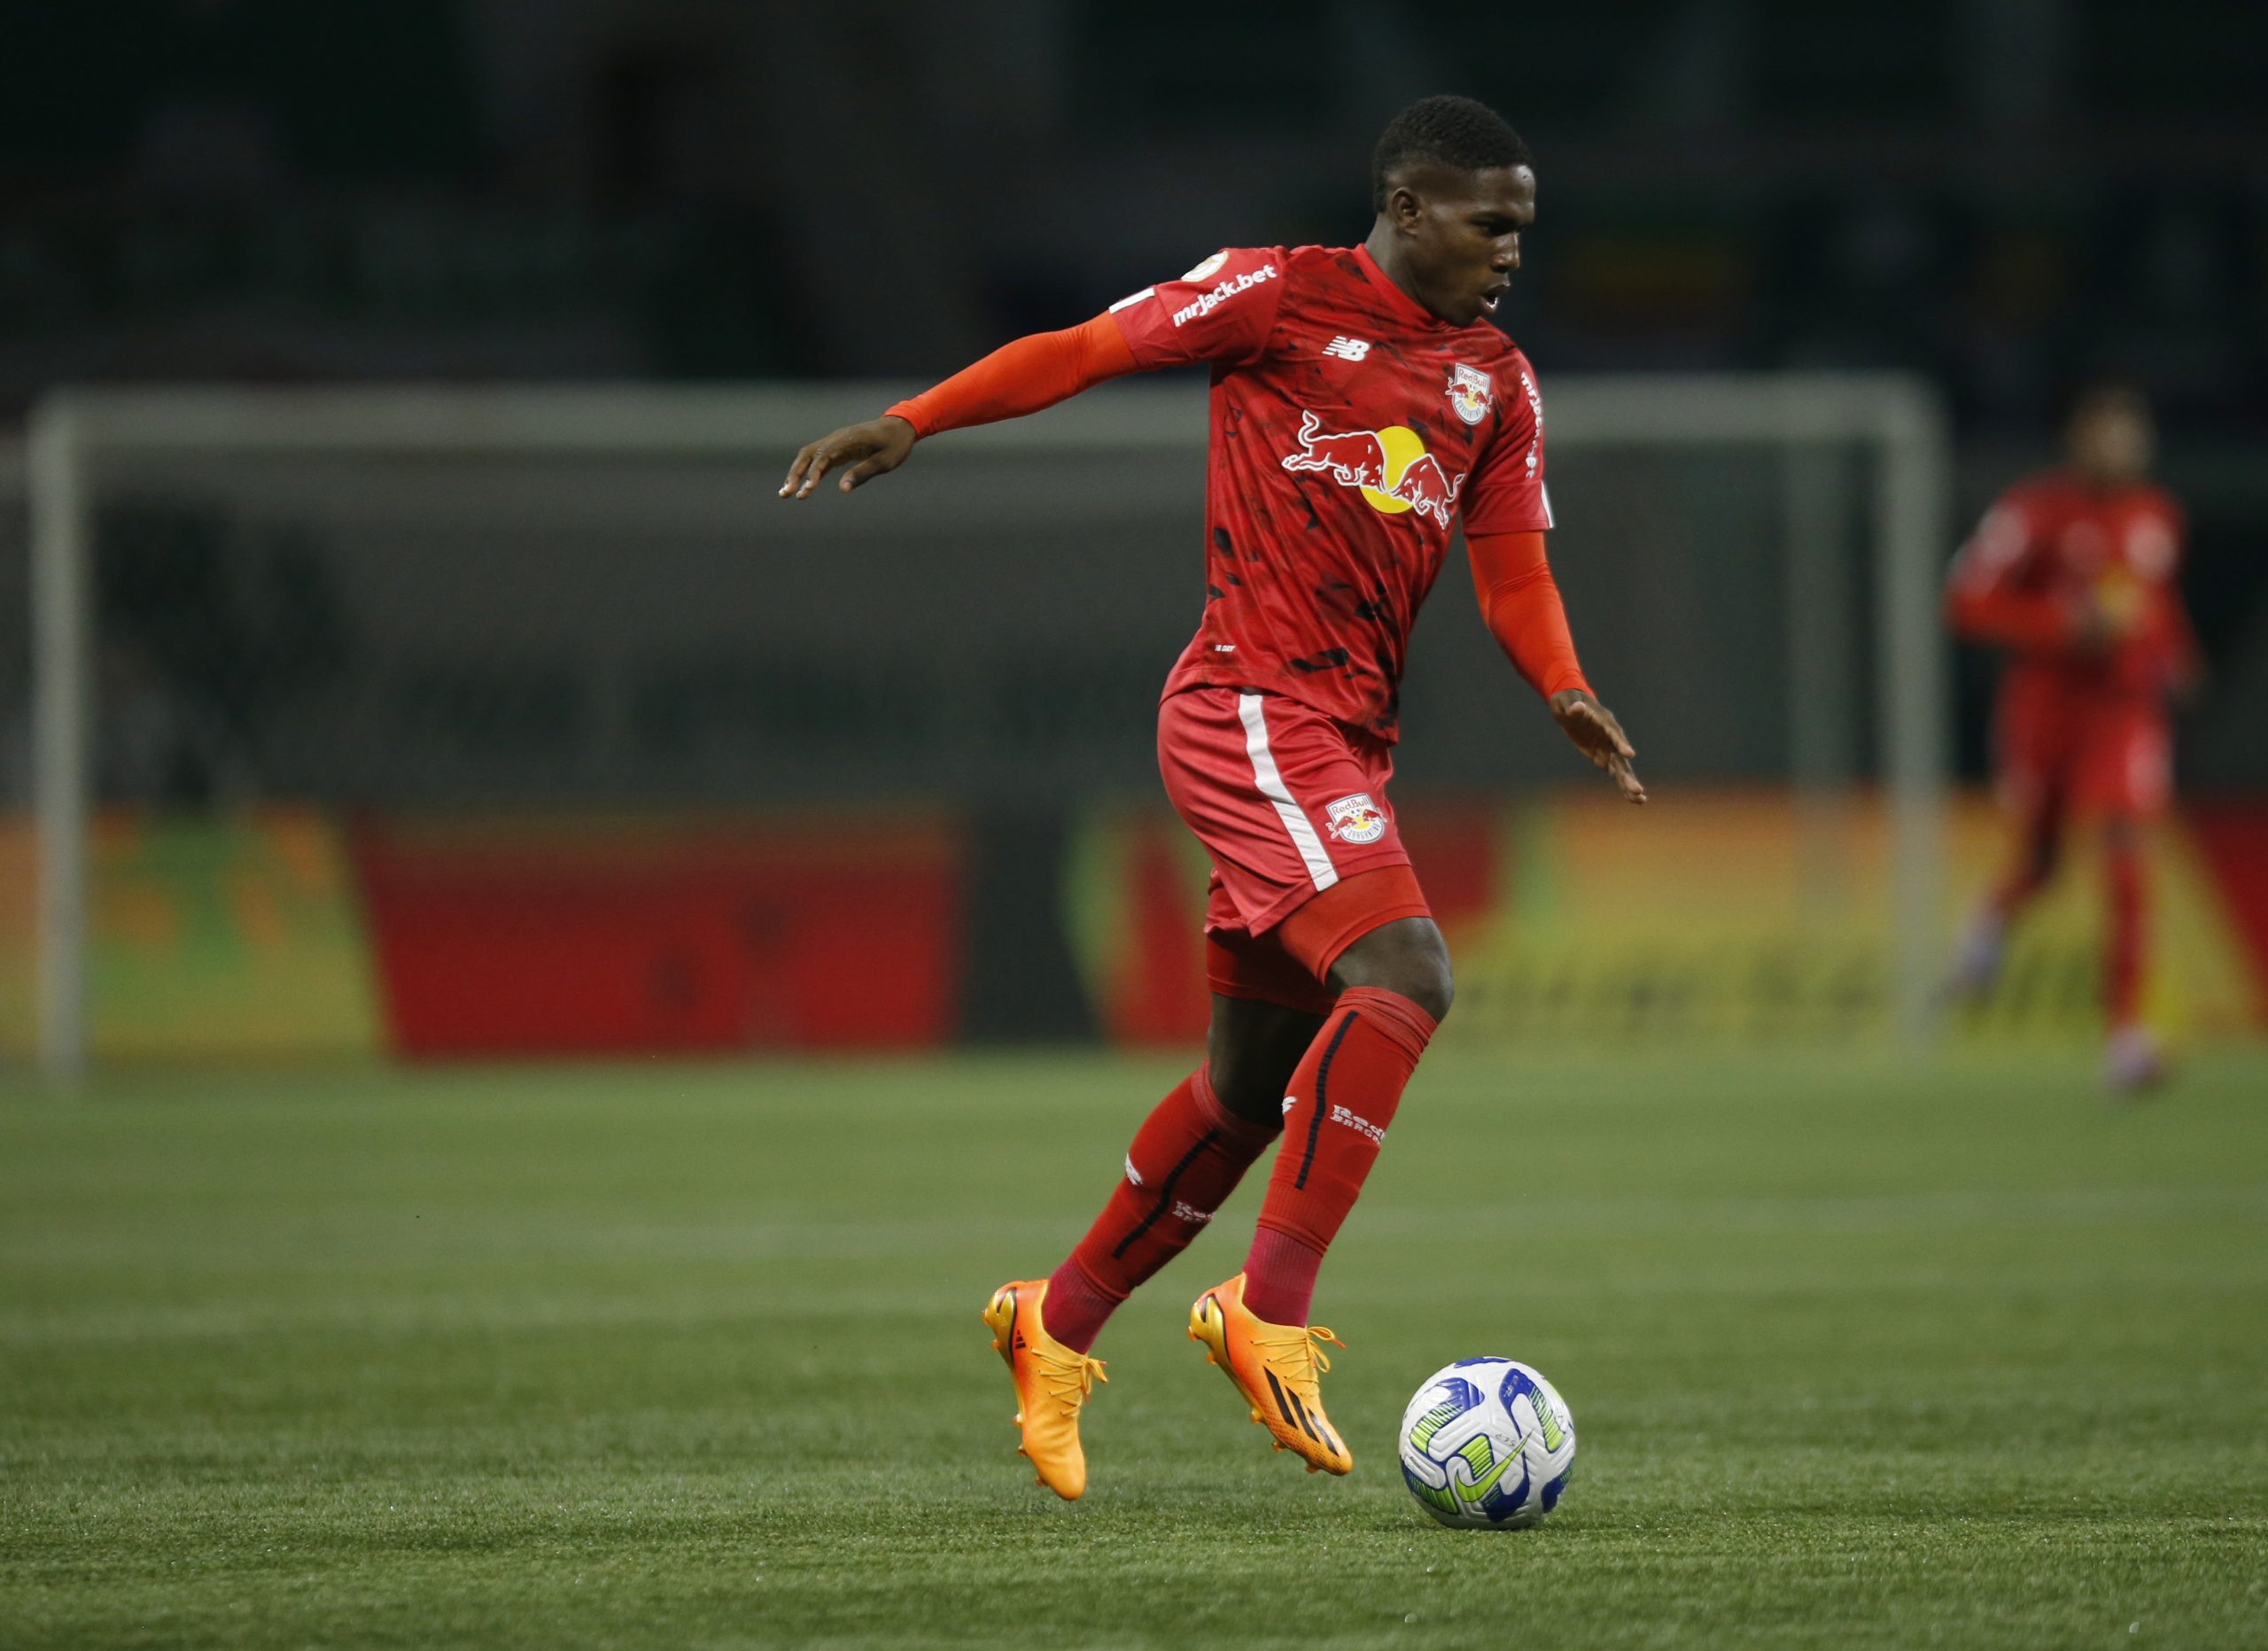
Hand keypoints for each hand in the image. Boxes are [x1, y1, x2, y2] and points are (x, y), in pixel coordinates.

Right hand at [778, 415, 916, 499]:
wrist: (900, 427)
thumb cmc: (895, 444)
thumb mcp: (885, 461)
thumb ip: (863, 473)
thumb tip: (842, 489)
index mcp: (847, 440)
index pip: (822, 457)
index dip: (812, 475)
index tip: (806, 491)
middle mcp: (836, 439)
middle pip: (807, 455)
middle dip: (794, 474)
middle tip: (785, 494)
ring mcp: (835, 443)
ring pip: (809, 456)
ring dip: (797, 473)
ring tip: (787, 493)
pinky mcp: (838, 449)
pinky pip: (819, 460)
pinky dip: (809, 472)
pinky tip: (804, 487)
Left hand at [1549, 689, 1645, 803]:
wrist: (1570, 706)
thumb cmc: (1568, 701)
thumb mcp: (1566, 702)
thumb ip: (1573, 707)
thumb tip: (1578, 707)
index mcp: (1604, 721)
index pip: (1613, 733)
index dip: (1621, 743)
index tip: (1629, 755)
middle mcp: (1610, 737)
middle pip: (1620, 757)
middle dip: (1627, 773)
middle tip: (1637, 789)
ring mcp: (1608, 748)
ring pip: (1620, 768)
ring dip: (1628, 783)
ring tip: (1640, 800)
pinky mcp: (1603, 757)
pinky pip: (1614, 772)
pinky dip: (1622, 785)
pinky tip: (1633, 799)